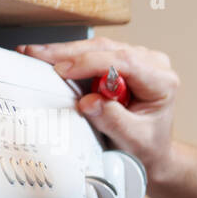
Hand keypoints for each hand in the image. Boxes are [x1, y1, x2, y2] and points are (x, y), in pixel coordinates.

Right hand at [17, 38, 178, 180]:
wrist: (152, 150)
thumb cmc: (147, 146)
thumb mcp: (133, 140)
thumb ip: (113, 121)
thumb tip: (88, 102)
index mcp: (162, 81)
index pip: (126, 62)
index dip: (92, 63)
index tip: (63, 71)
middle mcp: (152, 64)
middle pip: (108, 50)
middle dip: (70, 53)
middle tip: (37, 55)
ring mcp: (137, 59)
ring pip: (98, 48)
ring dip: (65, 52)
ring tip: (34, 53)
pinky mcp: (121, 61)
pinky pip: (93, 54)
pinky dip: (70, 57)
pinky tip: (47, 57)